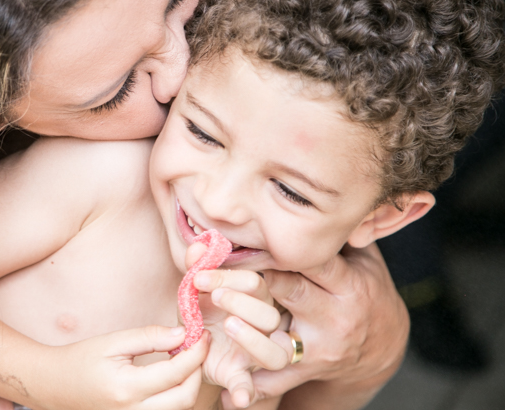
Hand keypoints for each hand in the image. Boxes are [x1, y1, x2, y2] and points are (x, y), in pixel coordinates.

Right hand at [37, 326, 209, 409]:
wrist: (55, 386)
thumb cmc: (81, 360)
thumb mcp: (113, 341)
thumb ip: (149, 337)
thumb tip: (183, 335)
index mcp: (127, 388)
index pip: (176, 372)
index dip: (195, 353)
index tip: (202, 335)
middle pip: (186, 398)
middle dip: (198, 371)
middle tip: (197, 348)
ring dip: (189, 385)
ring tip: (184, 360)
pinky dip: (176, 398)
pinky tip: (171, 379)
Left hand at [189, 244, 288, 408]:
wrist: (190, 344)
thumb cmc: (201, 309)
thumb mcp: (195, 288)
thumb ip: (197, 267)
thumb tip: (198, 246)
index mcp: (254, 298)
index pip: (255, 283)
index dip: (230, 278)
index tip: (200, 276)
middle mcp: (262, 325)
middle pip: (269, 315)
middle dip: (243, 303)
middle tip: (215, 298)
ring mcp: (255, 353)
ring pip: (274, 352)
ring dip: (253, 339)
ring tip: (229, 326)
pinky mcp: (241, 375)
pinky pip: (251, 388)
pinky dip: (245, 392)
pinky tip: (236, 398)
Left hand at [229, 243, 408, 409]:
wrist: (383, 344)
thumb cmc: (364, 288)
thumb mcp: (363, 260)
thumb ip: (341, 236)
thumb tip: (324, 204)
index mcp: (348, 284)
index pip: (311, 262)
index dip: (276, 249)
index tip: (242, 239)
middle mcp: (334, 316)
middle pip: (289, 293)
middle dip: (249, 283)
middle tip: (211, 273)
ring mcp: (321, 347)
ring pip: (282, 342)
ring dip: (251, 337)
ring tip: (227, 324)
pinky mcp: (309, 370)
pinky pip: (278, 381)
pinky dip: (253, 388)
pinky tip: (229, 393)